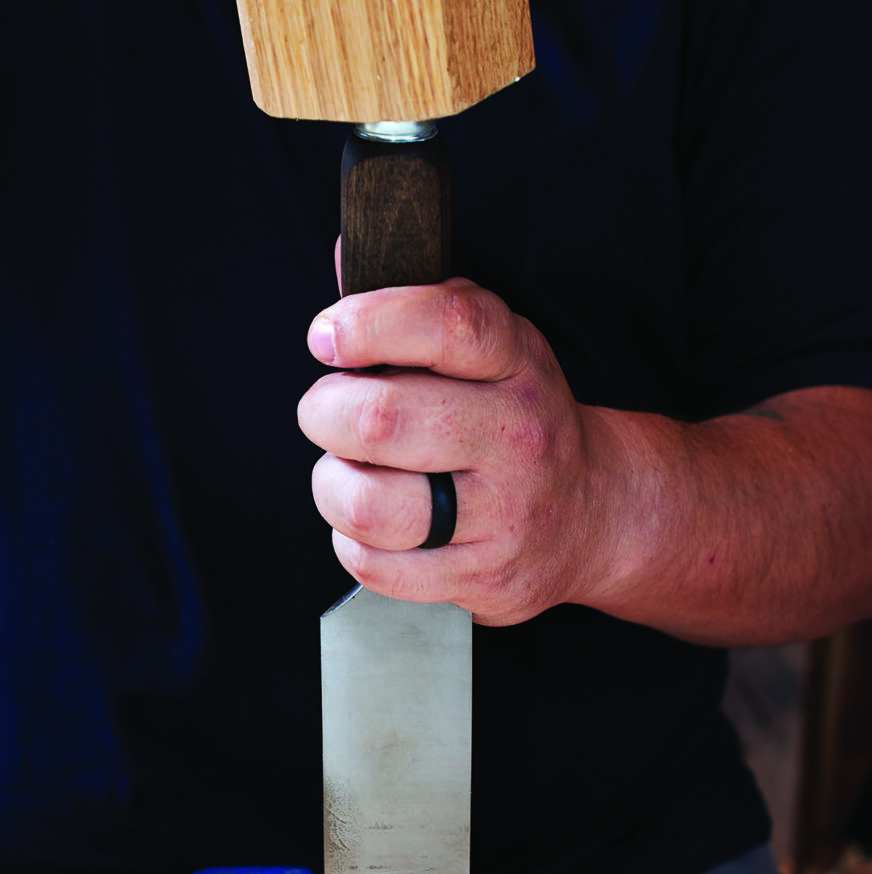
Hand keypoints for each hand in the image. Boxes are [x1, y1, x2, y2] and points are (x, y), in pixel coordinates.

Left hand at [297, 278, 621, 625]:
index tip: (327, 336)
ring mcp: (503, 514)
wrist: (593, 514)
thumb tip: (350, 254)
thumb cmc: (516, 422)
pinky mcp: (483, 575)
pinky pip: (377, 566)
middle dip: (325, 413)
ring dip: (332, 485)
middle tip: (327, 413)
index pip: (448, 324)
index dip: (371, 322)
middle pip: (384, 420)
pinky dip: (352, 542)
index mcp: (518, 364)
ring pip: (371, 505)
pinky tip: (374, 523)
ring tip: (347, 472)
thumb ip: (420, 307)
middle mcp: (517, 437)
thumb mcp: (492, 349)